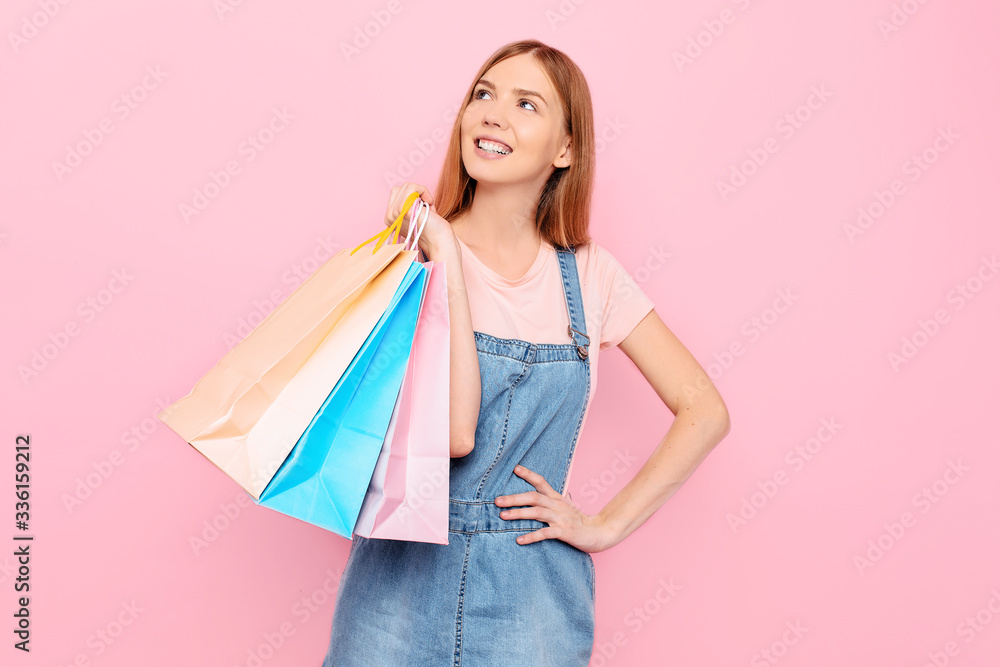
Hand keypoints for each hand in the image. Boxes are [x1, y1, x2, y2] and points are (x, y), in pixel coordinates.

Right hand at [385, 182, 455, 261]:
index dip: (411, 195)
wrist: (439, 239)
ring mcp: (396, 213)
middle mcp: (389, 216)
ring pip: (406, 186)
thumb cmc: (430, 226)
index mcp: (389, 217)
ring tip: (427, 205)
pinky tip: (429, 202)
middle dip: (416, 193)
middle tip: (426, 205)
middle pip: (400, 188)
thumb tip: (407, 187)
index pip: (395, 192)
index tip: (422, 206)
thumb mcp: (413, 212)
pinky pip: (412, 188)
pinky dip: (423, 190)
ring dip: (421, 192)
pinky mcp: (405, 210)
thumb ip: (406, 202)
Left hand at [494, 465, 617, 552]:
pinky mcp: (564, 532)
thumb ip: (555, 499)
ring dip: (518, 514)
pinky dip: (531, 536)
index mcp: (557, 498)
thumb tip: (545, 492)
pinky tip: (519, 539)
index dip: (529, 474)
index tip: (515, 468)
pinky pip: (545, 533)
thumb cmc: (580, 520)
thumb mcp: (567, 506)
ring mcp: (561, 518)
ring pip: (537, 513)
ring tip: (502, 516)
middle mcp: (557, 505)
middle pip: (534, 497)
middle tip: (497, 501)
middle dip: (514, 498)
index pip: (541, 482)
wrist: (599, 532)